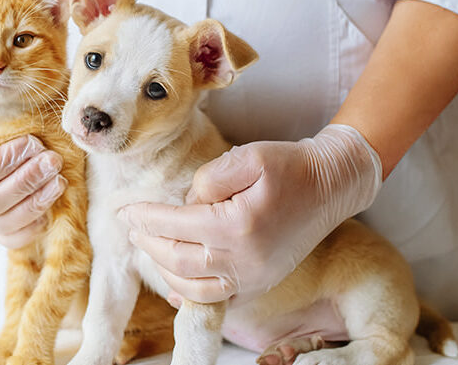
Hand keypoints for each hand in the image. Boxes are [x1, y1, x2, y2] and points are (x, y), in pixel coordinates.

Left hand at [119, 124, 381, 304]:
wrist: (332, 185)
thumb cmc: (291, 167)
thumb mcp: (247, 157)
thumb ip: (207, 179)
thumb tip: (185, 204)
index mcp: (238, 226)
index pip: (175, 225)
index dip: (145, 217)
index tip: (125, 211)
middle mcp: (244, 260)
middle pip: (177, 259)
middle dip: (148, 243)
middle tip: (132, 228)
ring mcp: (254, 277)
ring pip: (192, 286)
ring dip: (164, 269)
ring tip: (150, 247)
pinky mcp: (261, 283)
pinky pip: (218, 300)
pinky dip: (190, 295)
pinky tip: (174, 286)